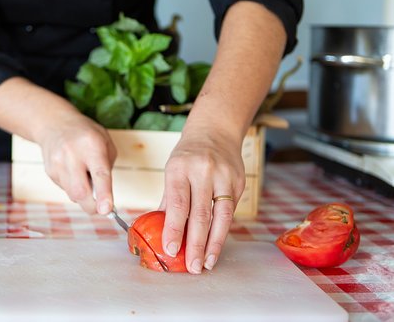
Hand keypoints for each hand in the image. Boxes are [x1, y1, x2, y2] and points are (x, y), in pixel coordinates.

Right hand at [36, 111, 116, 214]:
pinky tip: (73, 172)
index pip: (99, 173)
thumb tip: (102, 196)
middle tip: (101, 208)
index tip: (106, 210)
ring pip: (72, 194)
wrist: (54, 123)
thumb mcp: (105, 142)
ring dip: (83, 195)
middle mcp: (72, 154)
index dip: (103, 194)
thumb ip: (107, 167)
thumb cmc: (85, 134)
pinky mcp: (49, 171)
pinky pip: (65, 189)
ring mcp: (57, 163)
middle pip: (80, 191)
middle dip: (92, 206)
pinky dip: (73, 187)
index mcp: (92, 145)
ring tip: (85, 177)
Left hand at [160, 126, 244, 273]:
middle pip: (200, 214)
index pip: (177, 203)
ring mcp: (224, 177)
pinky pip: (230, 212)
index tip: (171, 250)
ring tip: (207, 264)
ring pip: (221, 216)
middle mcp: (203, 172)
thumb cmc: (187, 156)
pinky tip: (216, 246)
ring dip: (214, 244)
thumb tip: (158, 231)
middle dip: (196, 244)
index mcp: (179, 168)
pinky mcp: (239, 182)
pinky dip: (222, 231)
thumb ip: (168, 201)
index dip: (175, 228)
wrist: (215, 130)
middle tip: (192, 267)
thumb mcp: (172, 171)